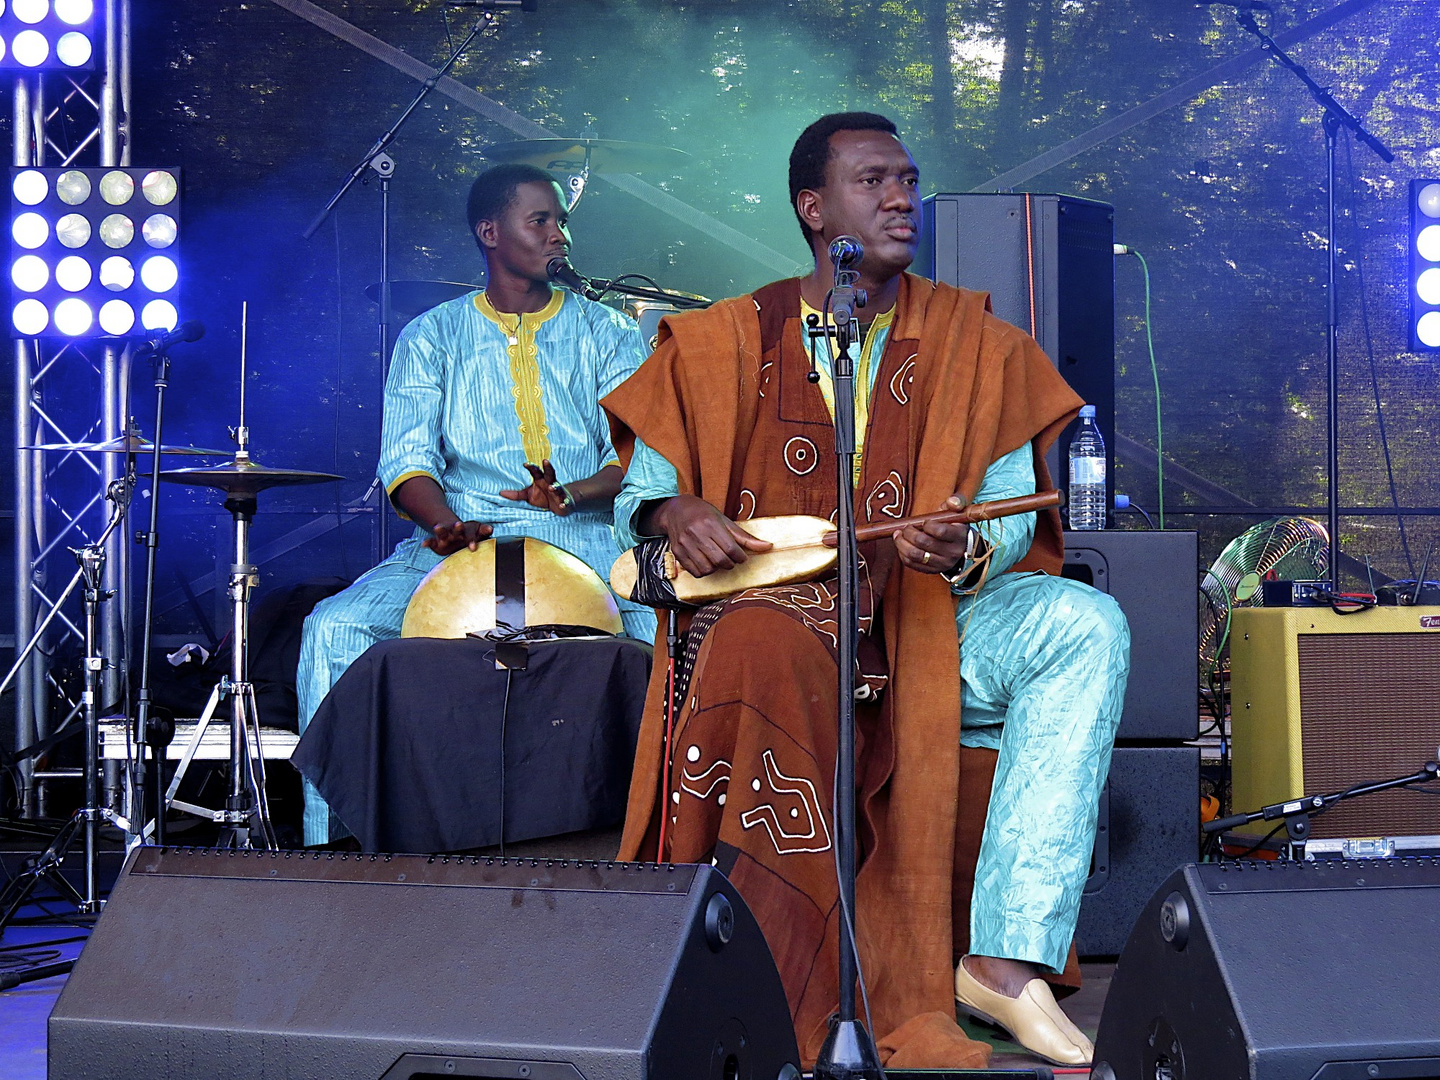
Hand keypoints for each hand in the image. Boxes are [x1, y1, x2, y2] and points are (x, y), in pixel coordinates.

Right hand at [423, 519, 492, 555]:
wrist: (454, 537)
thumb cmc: (469, 538)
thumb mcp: (477, 535)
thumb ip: (484, 531)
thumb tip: (490, 528)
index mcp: (468, 531)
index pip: (472, 533)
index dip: (473, 538)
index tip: (474, 545)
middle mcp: (456, 532)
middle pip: (457, 528)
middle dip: (458, 527)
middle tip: (459, 525)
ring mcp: (446, 535)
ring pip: (443, 531)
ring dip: (441, 529)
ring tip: (437, 528)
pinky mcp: (436, 541)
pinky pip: (431, 541)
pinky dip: (428, 542)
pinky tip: (424, 544)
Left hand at [499, 459, 572, 516]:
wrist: (562, 504)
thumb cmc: (543, 498)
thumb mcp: (528, 496)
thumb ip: (516, 494)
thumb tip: (500, 493)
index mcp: (541, 480)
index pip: (536, 471)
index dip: (531, 467)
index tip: (525, 464)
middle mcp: (550, 483)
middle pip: (550, 473)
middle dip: (548, 467)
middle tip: (545, 461)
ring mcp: (559, 492)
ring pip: (557, 488)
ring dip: (555, 487)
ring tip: (551, 487)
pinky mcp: (565, 502)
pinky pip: (564, 502)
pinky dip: (563, 504)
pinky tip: (561, 505)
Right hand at [654, 495, 771, 577]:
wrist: (676, 510)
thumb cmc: (704, 514)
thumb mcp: (725, 521)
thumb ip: (745, 537)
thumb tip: (767, 546)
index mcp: (711, 524)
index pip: (731, 548)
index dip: (740, 557)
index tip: (742, 557)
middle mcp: (696, 534)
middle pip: (720, 560)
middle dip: (730, 564)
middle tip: (731, 559)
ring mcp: (685, 544)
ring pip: (707, 568)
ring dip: (717, 568)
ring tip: (718, 560)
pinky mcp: (677, 552)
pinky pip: (695, 572)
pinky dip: (705, 571)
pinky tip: (707, 562)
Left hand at [893, 493, 970, 574]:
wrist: (961, 548)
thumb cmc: (954, 527)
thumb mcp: (957, 513)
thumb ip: (955, 503)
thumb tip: (952, 501)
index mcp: (959, 536)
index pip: (940, 531)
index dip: (927, 525)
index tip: (924, 521)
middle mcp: (952, 553)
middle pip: (924, 543)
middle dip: (909, 533)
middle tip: (906, 527)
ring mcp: (942, 564)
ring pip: (915, 555)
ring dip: (901, 543)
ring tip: (898, 534)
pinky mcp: (932, 570)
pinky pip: (911, 564)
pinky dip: (902, 553)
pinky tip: (902, 545)